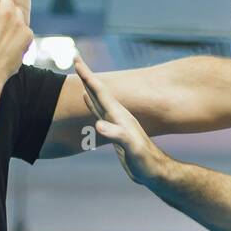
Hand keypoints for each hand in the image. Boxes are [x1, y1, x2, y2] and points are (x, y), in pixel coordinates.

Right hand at [73, 54, 166, 184]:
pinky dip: (92, 103)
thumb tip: (99, 125)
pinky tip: (88, 100)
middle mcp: (118, 115)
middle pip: (99, 90)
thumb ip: (117, 135)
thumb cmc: (145, 161)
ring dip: (89, 87)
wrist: (155, 171)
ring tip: (82, 76)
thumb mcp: (132, 148)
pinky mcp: (115, 131)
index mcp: (119, 115)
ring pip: (99, 99)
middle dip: (86, 75)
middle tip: (75, 59)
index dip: (87, 76)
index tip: (76, 59)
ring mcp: (116, 122)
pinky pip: (100, 111)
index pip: (100, 91)